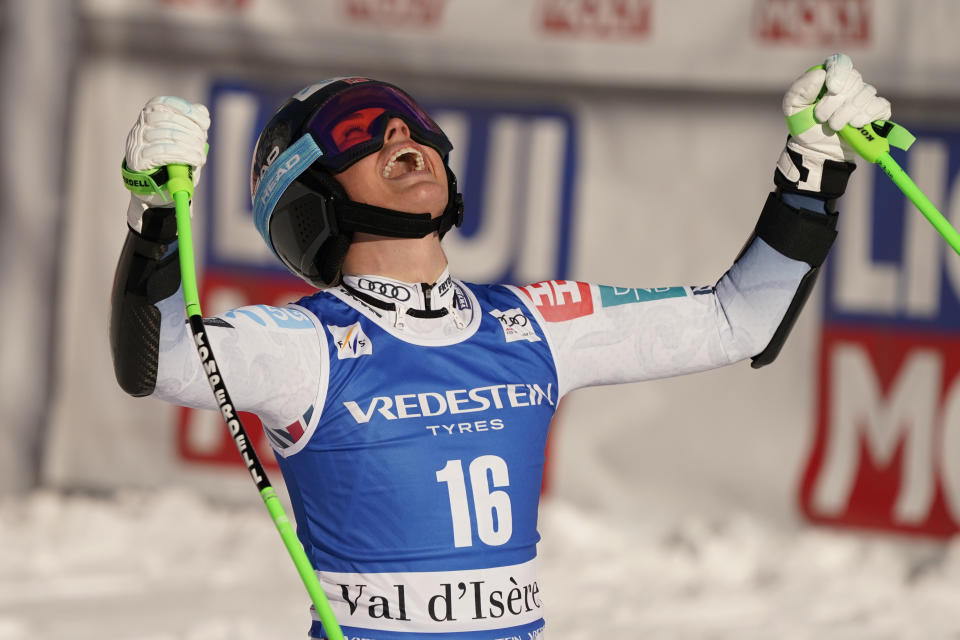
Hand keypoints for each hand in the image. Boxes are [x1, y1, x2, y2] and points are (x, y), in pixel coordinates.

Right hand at [124, 96, 209, 229]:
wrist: (158, 187)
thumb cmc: (175, 160)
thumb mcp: (186, 141)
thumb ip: (193, 125)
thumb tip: (202, 111)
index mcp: (152, 112)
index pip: (166, 103)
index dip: (187, 111)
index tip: (204, 123)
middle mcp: (142, 123)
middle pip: (170, 121)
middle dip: (191, 133)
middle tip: (201, 144)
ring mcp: (137, 139)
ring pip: (168, 135)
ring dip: (189, 146)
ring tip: (199, 156)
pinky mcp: (137, 157)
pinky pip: (162, 152)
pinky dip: (182, 156)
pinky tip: (194, 160)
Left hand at [777, 54, 890, 195]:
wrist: (816, 150)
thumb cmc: (804, 126)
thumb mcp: (793, 108)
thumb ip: (800, 89)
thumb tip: (820, 74)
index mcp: (829, 77)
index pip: (840, 63)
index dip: (839, 72)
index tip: (832, 89)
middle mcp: (849, 83)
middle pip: (853, 79)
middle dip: (835, 102)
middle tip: (822, 118)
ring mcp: (864, 97)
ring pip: (866, 93)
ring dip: (847, 113)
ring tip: (835, 126)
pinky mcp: (876, 112)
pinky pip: (880, 106)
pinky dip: (867, 115)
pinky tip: (855, 125)